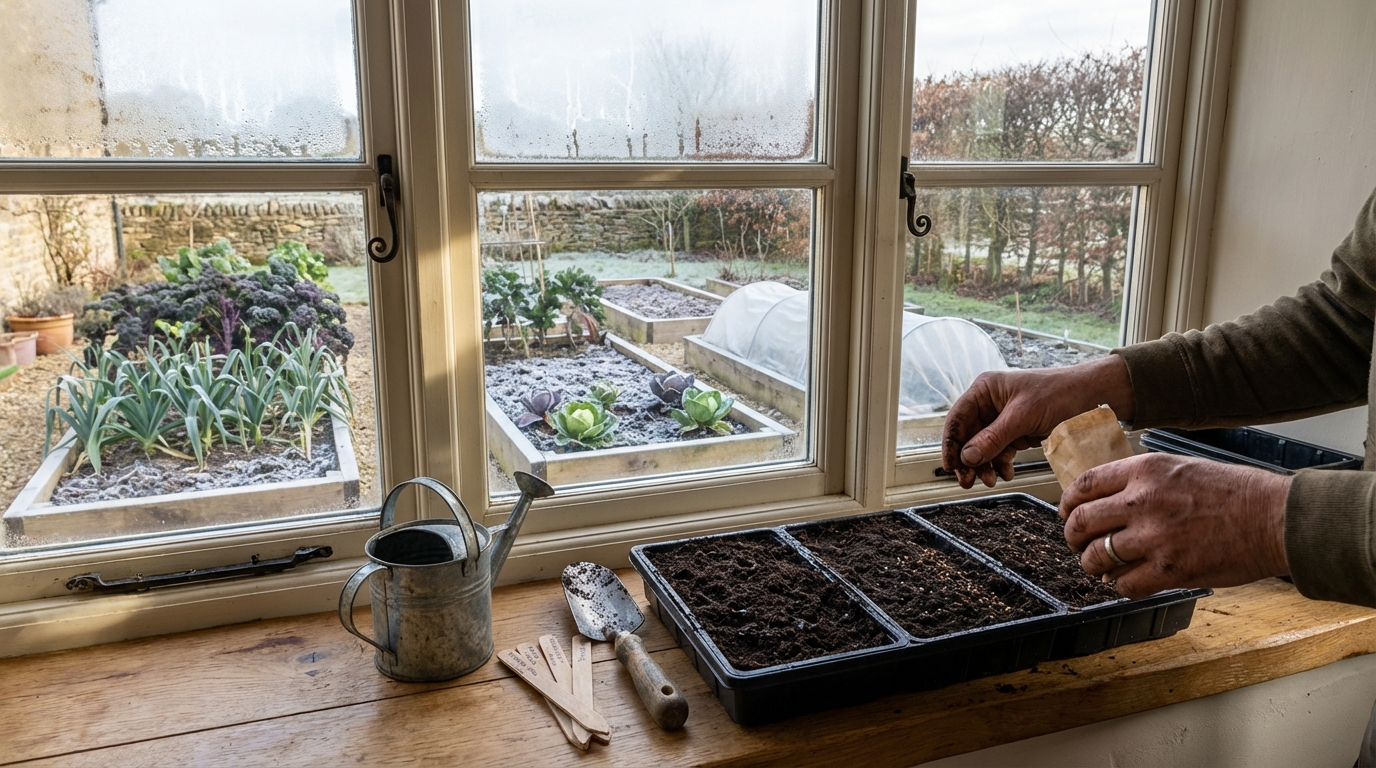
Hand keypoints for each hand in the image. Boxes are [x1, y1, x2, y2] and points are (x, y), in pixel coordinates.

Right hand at [941, 356, 1136, 488]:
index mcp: (986, 390)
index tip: (950, 466)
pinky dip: (1000, 464)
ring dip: (984, 465)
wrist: (1094, 397)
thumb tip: (967, 457)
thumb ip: (993, 438)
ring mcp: (1003, 419)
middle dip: (968, 460)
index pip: (958, 418)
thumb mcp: (1024, 416)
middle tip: (968, 481)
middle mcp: (990, 403)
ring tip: (990, 481)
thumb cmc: (1060, 393)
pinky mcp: (1016, 432)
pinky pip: (1000, 451)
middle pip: (968, 436)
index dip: (950, 443)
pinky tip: (1006, 473)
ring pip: (983, 447)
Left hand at [1060, 453, 1291, 597]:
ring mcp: (1155, 537)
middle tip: (1077, 543)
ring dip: (1093, 564)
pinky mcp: (1170, 570)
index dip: (1067, 503)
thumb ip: (1143, 481)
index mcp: (1145, 471)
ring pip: (1096, 556)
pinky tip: (1127, 581)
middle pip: (1080, 522)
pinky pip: (1125, 584)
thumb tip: (1108, 501)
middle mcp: (1143, 501)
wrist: (1275, 519)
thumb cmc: (1235, 493)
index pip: (1084, 485)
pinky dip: (1120, 585)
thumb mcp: (1181, 468)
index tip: (1067, 513)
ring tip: (1100, 566)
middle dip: (1072, 536)